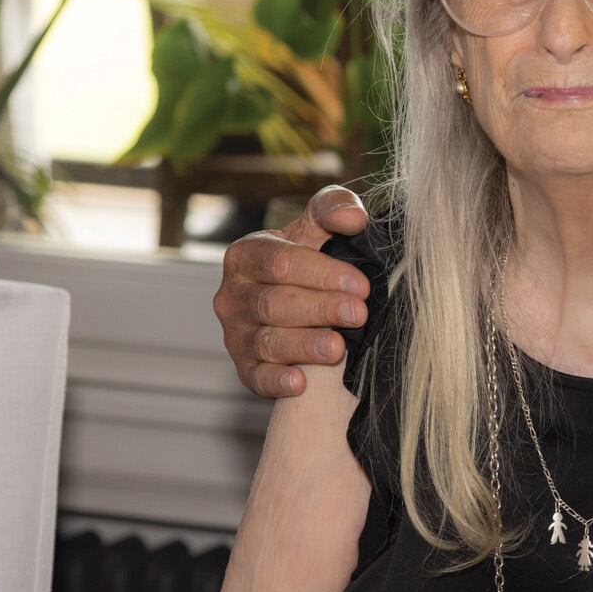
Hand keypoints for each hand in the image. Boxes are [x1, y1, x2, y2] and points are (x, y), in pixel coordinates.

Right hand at [213, 185, 370, 397]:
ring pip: (267, 341)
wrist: (295, 294)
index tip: (360, 284)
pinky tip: (300, 383)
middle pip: (274, 304)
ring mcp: (235, 334)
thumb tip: (353, 218)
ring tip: (338, 348)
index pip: (280, 263)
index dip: (322, 273)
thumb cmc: (308, 255)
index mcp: (246, 255)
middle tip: (358, 313)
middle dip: (320, 308)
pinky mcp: (245, 368)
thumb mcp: (317, 225)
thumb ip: (333, 208)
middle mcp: (232, 295)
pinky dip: (276, 381)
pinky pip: (256, 377)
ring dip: (305, 346)